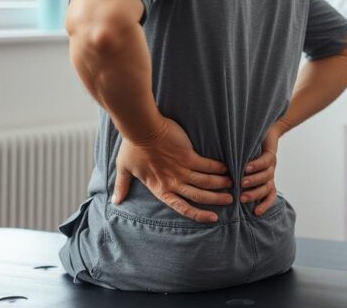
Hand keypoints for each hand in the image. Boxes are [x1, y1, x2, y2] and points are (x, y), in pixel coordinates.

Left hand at [113, 116, 232, 222]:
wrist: (141, 128)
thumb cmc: (132, 147)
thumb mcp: (124, 169)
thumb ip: (122, 187)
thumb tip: (115, 201)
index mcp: (160, 189)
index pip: (182, 208)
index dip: (199, 214)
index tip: (212, 218)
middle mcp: (173, 182)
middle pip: (200, 196)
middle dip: (216, 199)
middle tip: (229, 200)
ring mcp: (182, 170)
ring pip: (207, 181)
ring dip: (221, 184)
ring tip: (232, 184)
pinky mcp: (188, 155)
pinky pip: (207, 165)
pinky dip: (218, 168)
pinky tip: (226, 168)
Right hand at [241, 117, 291, 215]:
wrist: (266, 129)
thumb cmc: (248, 149)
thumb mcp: (240, 166)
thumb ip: (232, 177)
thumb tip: (214, 188)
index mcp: (264, 179)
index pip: (269, 196)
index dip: (264, 205)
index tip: (255, 213)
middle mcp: (269, 174)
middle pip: (266, 190)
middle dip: (254, 195)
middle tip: (241, 198)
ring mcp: (271, 164)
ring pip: (266, 177)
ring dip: (254, 181)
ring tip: (241, 182)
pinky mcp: (270, 152)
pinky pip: (265, 161)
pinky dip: (256, 165)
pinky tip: (246, 167)